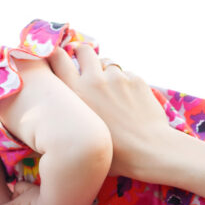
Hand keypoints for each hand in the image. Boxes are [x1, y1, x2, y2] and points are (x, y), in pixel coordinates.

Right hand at [47, 46, 174, 178]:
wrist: (148, 151)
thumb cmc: (113, 154)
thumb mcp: (81, 133)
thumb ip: (73, 115)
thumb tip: (68, 112)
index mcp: (75, 93)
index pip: (56, 57)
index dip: (56, 54)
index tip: (58, 58)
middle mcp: (93, 80)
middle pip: (84, 50)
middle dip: (83, 53)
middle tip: (85, 62)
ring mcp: (117, 78)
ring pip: (107, 63)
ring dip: (107, 72)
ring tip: (111, 90)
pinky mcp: (136, 80)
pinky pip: (126, 75)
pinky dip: (126, 83)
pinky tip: (130, 101)